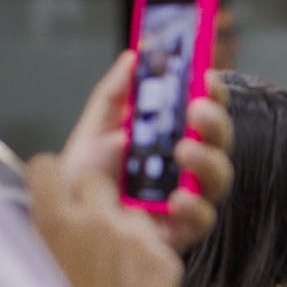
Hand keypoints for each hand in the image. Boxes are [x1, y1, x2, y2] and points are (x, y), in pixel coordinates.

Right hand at [26, 154, 181, 286]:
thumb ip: (35, 236)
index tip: (52, 192)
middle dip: (91, 199)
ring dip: (123, 230)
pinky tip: (133, 286)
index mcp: (53, 224)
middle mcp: (95, 222)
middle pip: (96, 181)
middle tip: (87, 230)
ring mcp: (135, 238)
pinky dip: (146, 257)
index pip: (47, 166)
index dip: (50, 179)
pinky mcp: (164, 258)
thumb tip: (33, 210)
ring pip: (131, 212)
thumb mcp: (29, 273)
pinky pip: (154, 243)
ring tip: (112, 268)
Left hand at [61, 53, 234, 253]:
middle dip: (214, 122)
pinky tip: (178, 199)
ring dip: (207, 160)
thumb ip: (114, 95)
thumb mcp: (94, 131)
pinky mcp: (183, 230)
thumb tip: (132, 57)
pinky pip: (203, 219)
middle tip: (196, 110)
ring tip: (183, 152)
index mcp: (174, 137)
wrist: (66, 223)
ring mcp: (190, 197)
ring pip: (220, 177)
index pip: (205, 109)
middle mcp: (189, 165)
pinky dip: (195, 207)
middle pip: (220, 140)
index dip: (213, 92)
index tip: (206, 76)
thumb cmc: (86, 178)